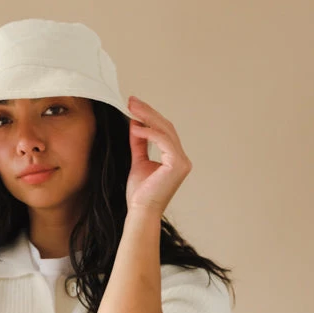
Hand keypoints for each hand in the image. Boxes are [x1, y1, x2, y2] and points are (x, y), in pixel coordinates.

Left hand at [125, 95, 191, 213]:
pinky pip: (163, 141)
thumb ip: (140, 143)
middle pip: (166, 127)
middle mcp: (182, 159)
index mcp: (175, 158)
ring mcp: (182, 161)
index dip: (149, 116)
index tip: (133, 106)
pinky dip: (149, 132)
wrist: (141, 211)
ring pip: (165, 131)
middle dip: (148, 112)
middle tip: (131, 101)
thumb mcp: (138, 161)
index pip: (164, 131)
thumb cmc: (140, 194)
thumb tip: (136, 123)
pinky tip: (135, 127)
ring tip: (131, 108)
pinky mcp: (177, 164)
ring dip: (147, 117)